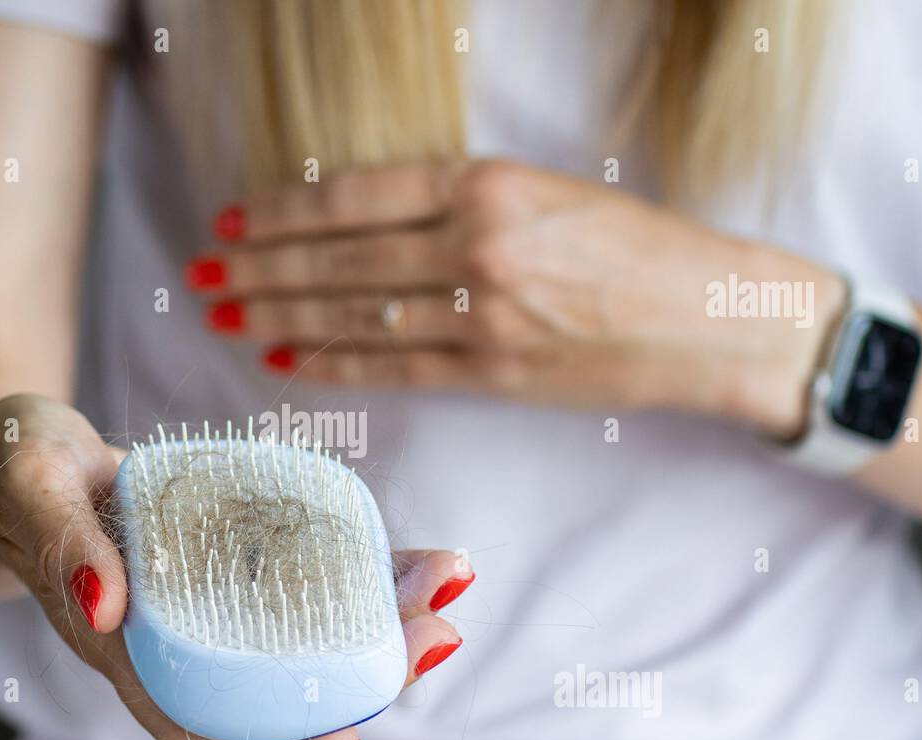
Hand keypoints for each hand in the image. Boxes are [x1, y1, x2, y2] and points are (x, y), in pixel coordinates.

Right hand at [0, 394, 472, 739]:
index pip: (197, 724)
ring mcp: (198, 600)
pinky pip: (290, 578)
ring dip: (373, 620)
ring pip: (294, 635)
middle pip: (272, 684)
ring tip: (441, 583)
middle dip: (363, 670)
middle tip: (440, 628)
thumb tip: (107, 609)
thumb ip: (61, 540)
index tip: (349, 730)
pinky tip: (396, 554)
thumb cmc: (11, 465)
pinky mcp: (217, 558)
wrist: (13, 451)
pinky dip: (349, 570)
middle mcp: (169, 635)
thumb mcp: (27, 481)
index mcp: (121, 643)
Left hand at [191, 159, 845, 438]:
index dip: (284, 212)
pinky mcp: (495, 374)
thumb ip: (461, 204)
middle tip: (201, 273)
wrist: (720, 319)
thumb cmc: (642, 248)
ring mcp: (484, 315)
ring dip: (279, 317)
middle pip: (339, 259)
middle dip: (259, 268)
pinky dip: (332, 364)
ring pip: (354, 315)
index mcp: (491, 183)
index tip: (232, 219)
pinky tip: (284, 360)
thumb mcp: (549, 192)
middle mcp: (478, 244)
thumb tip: (365, 228)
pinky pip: (392, 369)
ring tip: (223, 314)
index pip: (356, 195)